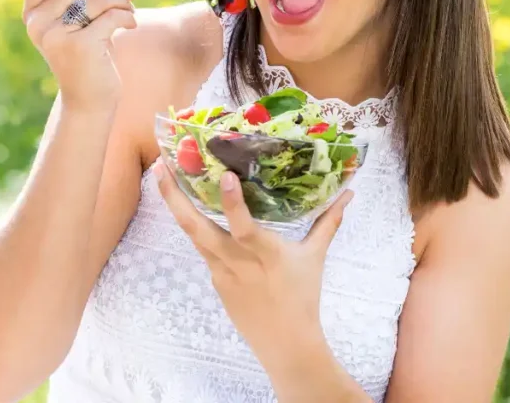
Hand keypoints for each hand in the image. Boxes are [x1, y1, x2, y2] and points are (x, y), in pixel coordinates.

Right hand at [21, 0, 136, 111]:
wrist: (90, 98)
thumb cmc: (86, 52)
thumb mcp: (73, 16)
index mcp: (32, 13)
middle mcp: (38, 24)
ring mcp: (57, 36)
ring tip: (130, 8)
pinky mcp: (80, 47)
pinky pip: (110, 16)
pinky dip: (126, 16)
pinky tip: (130, 24)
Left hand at [155, 163, 353, 374]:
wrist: (285, 345)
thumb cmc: (302, 297)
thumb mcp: (315, 257)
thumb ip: (328, 222)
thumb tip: (349, 193)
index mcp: (266, 254)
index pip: (245, 227)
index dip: (232, 203)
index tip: (224, 176)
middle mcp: (237, 261)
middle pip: (197, 229)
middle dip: (174, 197)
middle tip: (160, 165)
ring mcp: (220, 272)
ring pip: (192, 235)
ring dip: (174, 205)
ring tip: (161, 175)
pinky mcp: (214, 280)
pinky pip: (202, 247)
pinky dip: (194, 226)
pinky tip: (187, 203)